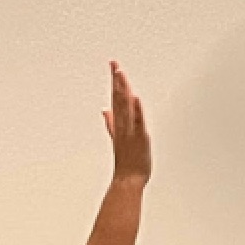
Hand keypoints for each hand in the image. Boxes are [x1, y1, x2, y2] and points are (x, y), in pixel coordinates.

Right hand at [102, 61, 150, 182]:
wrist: (128, 180)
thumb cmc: (126, 161)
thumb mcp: (116, 138)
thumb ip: (111, 123)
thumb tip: (104, 111)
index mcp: (118, 124)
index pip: (115, 98)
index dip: (114, 81)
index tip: (114, 66)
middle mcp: (123, 125)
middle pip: (118, 99)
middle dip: (117, 81)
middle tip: (114, 64)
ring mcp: (130, 131)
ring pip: (125, 107)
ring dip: (123, 91)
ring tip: (121, 74)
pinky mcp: (139, 138)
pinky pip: (137, 122)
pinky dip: (136, 111)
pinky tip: (135, 98)